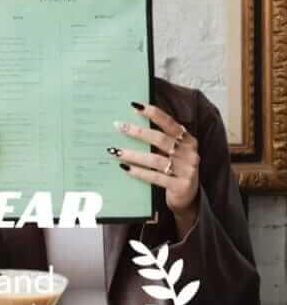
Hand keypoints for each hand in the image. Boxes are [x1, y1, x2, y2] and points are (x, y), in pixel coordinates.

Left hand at [111, 102, 199, 233]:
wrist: (188, 198)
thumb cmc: (175, 170)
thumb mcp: (173, 153)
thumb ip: (161, 140)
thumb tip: (132, 125)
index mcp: (188, 141)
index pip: (170, 123)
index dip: (153, 113)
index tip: (135, 106)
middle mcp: (190, 154)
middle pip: (160, 139)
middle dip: (138, 132)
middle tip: (119, 126)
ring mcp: (187, 170)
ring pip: (155, 160)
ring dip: (133, 154)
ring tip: (115, 150)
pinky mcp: (180, 186)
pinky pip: (155, 177)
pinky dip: (138, 172)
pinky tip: (125, 167)